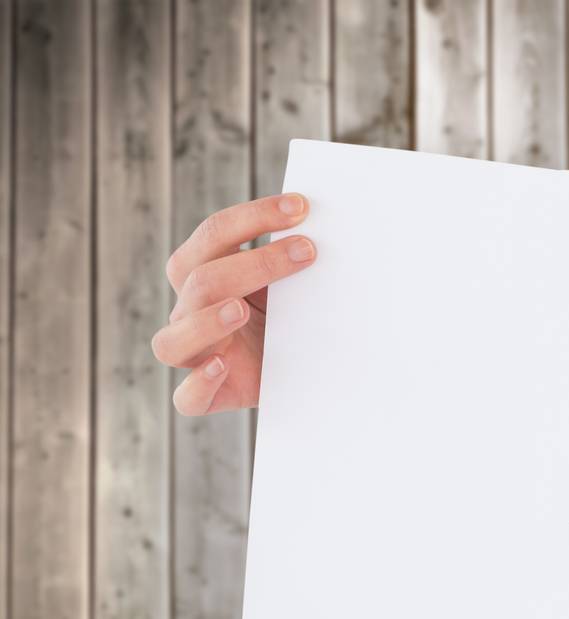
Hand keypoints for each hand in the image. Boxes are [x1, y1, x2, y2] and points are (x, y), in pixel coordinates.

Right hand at [153, 193, 317, 414]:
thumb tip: (332, 224)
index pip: (214, 235)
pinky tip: (222, 366)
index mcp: (205, 273)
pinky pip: (187, 398)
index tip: (301, 206)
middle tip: (307, 251)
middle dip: (254, 262)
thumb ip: (295, 259)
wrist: (302, 373)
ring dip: (206, 321)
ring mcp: (196, 356)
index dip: (254, 216)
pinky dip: (198, 384)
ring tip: (241, 309)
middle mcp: (191, 312)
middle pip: (198, 280)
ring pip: (173, 341)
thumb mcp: (293, 288)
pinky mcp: (210, 397)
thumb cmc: (292, 320)